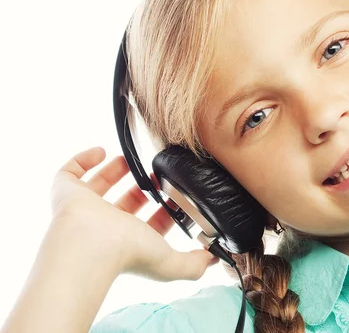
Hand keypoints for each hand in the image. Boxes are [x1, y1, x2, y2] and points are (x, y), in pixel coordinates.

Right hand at [50, 146, 217, 280]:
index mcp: (128, 241)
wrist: (89, 243)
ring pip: (97, 188)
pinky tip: (101, 151)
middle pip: (123, 204)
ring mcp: (84, 208)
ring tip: (127, 159)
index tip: (176, 194)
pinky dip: (83, 160)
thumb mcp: (170, 261)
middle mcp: (105, 226)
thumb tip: (214, 260)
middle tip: (154, 175)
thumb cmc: (126, 253)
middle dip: (140, 189)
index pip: (148, 225)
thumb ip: (194, 264)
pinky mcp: (66, 192)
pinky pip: (70, 173)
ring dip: (113, 172)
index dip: (163, 211)